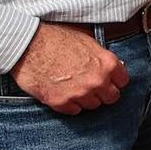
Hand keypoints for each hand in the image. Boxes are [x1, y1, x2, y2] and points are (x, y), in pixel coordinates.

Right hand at [11, 22, 130, 113]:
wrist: (27, 44)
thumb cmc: (55, 38)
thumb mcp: (87, 39)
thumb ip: (102, 56)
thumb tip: (113, 65)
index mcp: (106, 64)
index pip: (123, 81)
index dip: (115, 80)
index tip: (108, 79)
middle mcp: (96, 81)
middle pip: (111, 97)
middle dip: (103, 92)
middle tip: (91, 85)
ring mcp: (79, 94)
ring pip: (92, 106)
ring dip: (85, 98)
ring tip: (74, 87)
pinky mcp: (60, 102)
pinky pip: (73, 111)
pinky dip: (69, 104)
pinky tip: (63, 92)